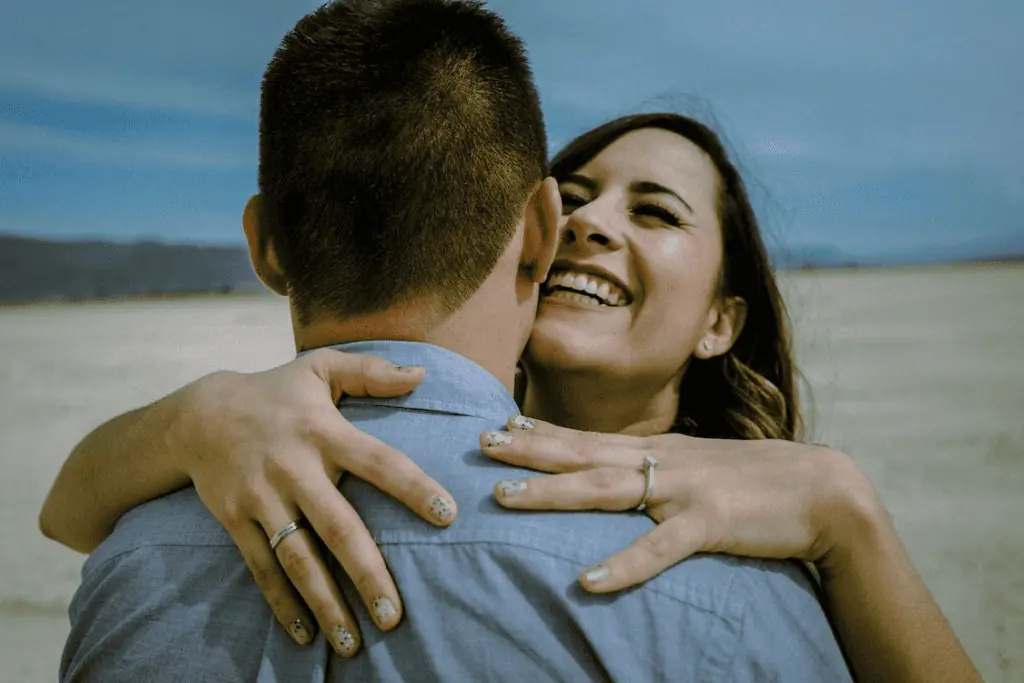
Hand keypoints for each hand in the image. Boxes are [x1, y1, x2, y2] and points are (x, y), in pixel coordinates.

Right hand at [172, 349, 457, 655]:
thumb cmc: (275, 391)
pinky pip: (261, 568)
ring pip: (298, 558)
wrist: (196, 414)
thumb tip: (422, 373)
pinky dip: (282, 604)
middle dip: (368, 574)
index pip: (378, 462)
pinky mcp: (237, 520)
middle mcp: (294, 468)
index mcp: (324, 431)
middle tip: (395, 616)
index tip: (447, 516)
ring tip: (352, 643)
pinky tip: (305, 635)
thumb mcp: (320, 367)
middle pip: (338, 527)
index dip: (413, 488)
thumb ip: (371, 371)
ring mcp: (262, 497)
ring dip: (325, 602)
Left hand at [480, 416, 882, 591]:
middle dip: (529, 449)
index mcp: (659, 450)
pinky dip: (623, 565)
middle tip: (480, 443)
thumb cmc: (755, 480)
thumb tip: (623, 475)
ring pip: (604, 489)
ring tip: (503, 498)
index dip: (543, 430)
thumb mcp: (699, 466)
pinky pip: (659, 548)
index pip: (589, 437)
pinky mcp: (710, 523)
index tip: (500, 422)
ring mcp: (683, 489)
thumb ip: (659, 469)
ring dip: (551, 492)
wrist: (824, 488)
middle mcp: (662, 462)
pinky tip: (588, 582)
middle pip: (582, 453)